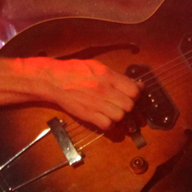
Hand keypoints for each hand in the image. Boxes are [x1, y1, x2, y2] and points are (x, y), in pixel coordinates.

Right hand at [21, 56, 140, 129]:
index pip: (134, 90)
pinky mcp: (88, 115)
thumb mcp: (97, 66)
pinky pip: (107, 125)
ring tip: (115, 111)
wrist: (54, 80)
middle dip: (130, 105)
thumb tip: (134, 83)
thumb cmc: (75, 70)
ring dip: (120, 115)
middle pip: (129, 105)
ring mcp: (96, 104)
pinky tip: (106, 117)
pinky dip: (110, 124)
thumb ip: (116, 76)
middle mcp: (104, 90)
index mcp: (108, 76)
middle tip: (124, 103)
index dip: (137, 93)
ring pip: (120, 116)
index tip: (134, 94)